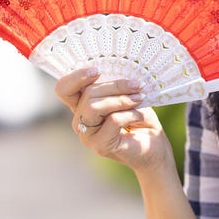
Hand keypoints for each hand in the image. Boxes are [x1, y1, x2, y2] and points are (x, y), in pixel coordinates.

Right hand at [54, 68, 171, 173]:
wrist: (154, 147)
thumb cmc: (140, 119)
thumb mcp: (127, 96)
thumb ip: (115, 87)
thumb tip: (119, 73)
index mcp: (82, 105)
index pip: (64, 89)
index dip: (76, 77)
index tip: (97, 71)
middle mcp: (80, 120)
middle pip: (87, 94)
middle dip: (115, 86)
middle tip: (137, 86)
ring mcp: (88, 135)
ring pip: (94, 107)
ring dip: (121, 100)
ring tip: (139, 99)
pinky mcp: (100, 146)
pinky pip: (112, 120)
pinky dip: (130, 114)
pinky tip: (140, 116)